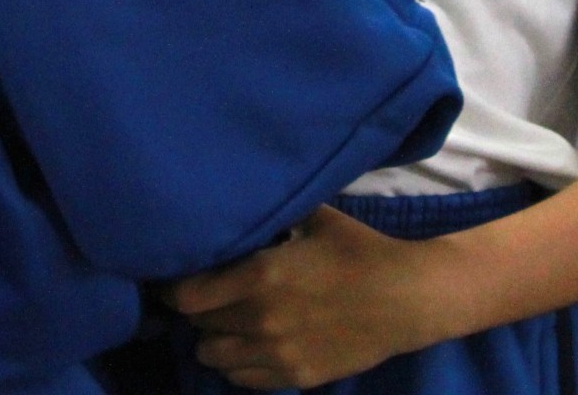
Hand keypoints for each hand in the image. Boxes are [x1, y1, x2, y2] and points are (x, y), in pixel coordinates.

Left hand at [167, 208, 436, 389]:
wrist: (406, 298)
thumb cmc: (358, 250)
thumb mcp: (314, 219)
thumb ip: (273, 215)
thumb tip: (241, 201)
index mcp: (259, 277)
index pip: (187, 296)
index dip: (172, 289)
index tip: (172, 281)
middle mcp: (260, 320)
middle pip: (198, 325)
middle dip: (196, 311)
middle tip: (205, 297)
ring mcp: (277, 354)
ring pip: (213, 356)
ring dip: (212, 339)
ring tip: (224, 324)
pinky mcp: (295, 377)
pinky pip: (243, 379)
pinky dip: (236, 363)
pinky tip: (247, 346)